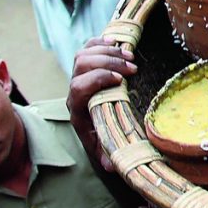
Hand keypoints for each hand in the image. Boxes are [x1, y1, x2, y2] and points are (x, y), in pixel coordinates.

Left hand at [68, 37, 136, 170]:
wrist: (95, 132)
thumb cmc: (105, 140)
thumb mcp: (108, 150)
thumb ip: (110, 155)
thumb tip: (113, 165)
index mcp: (78, 110)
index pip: (78, 87)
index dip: (97, 80)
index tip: (121, 80)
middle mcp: (74, 92)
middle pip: (81, 65)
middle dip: (107, 62)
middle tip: (132, 67)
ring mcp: (79, 77)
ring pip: (83, 54)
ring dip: (107, 51)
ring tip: (130, 55)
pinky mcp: (86, 68)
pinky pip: (87, 48)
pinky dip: (101, 42)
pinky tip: (117, 42)